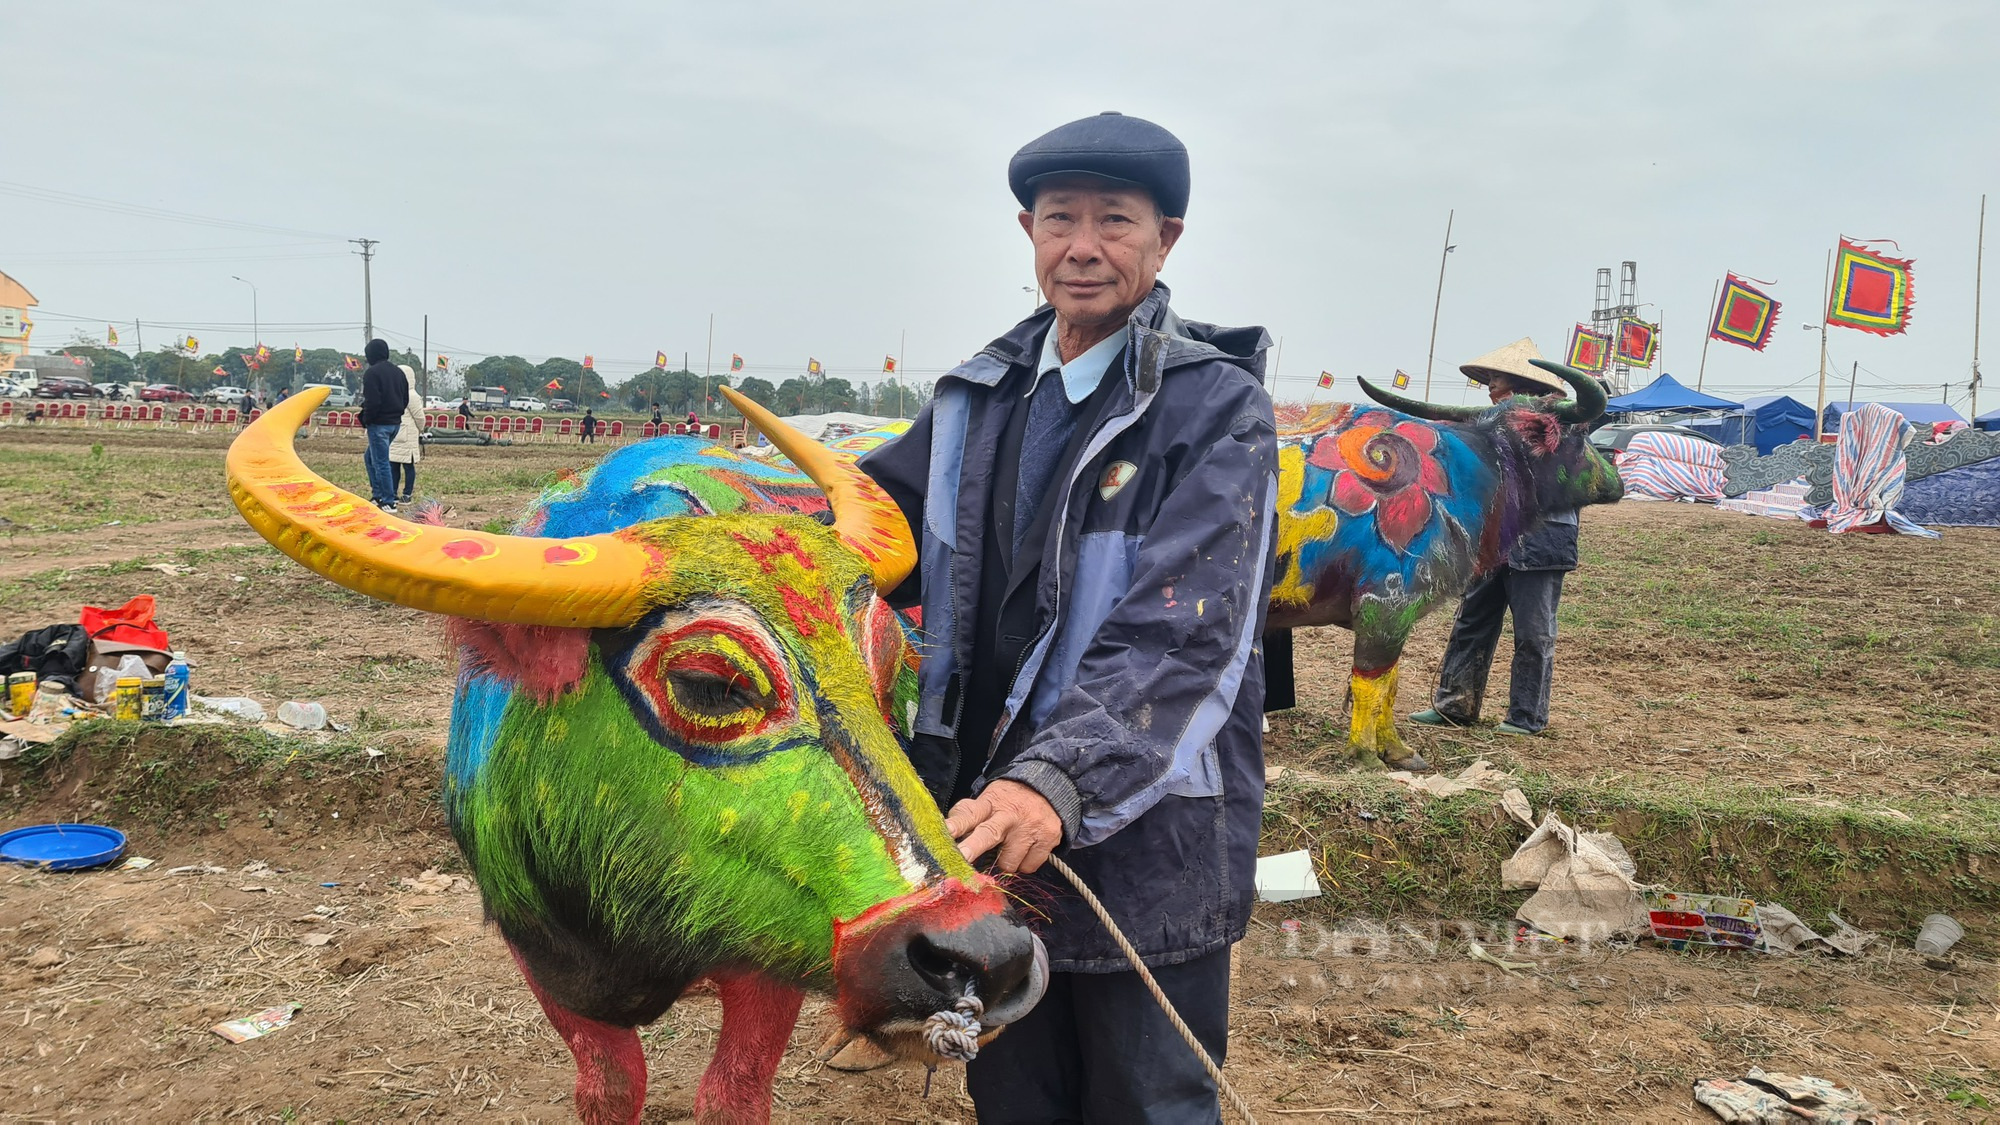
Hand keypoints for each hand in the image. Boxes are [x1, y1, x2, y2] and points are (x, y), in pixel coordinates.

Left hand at [945, 780, 1061, 873]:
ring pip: (1009, 863)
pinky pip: (1028, 867)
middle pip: (989, 834)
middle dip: (974, 847)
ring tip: (1010, 846)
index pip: (969, 814)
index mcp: (990, 804)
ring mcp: (1029, 828)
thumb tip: (947, 832)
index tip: (945, 833)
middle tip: (963, 857)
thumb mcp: (988, 800)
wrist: (1049, 788)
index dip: (956, 825)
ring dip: (1006, 861)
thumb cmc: (1010, 800)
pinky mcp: (1048, 838)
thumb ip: (969, 815)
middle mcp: (1009, 816)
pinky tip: (1025, 849)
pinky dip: (1024, 863)